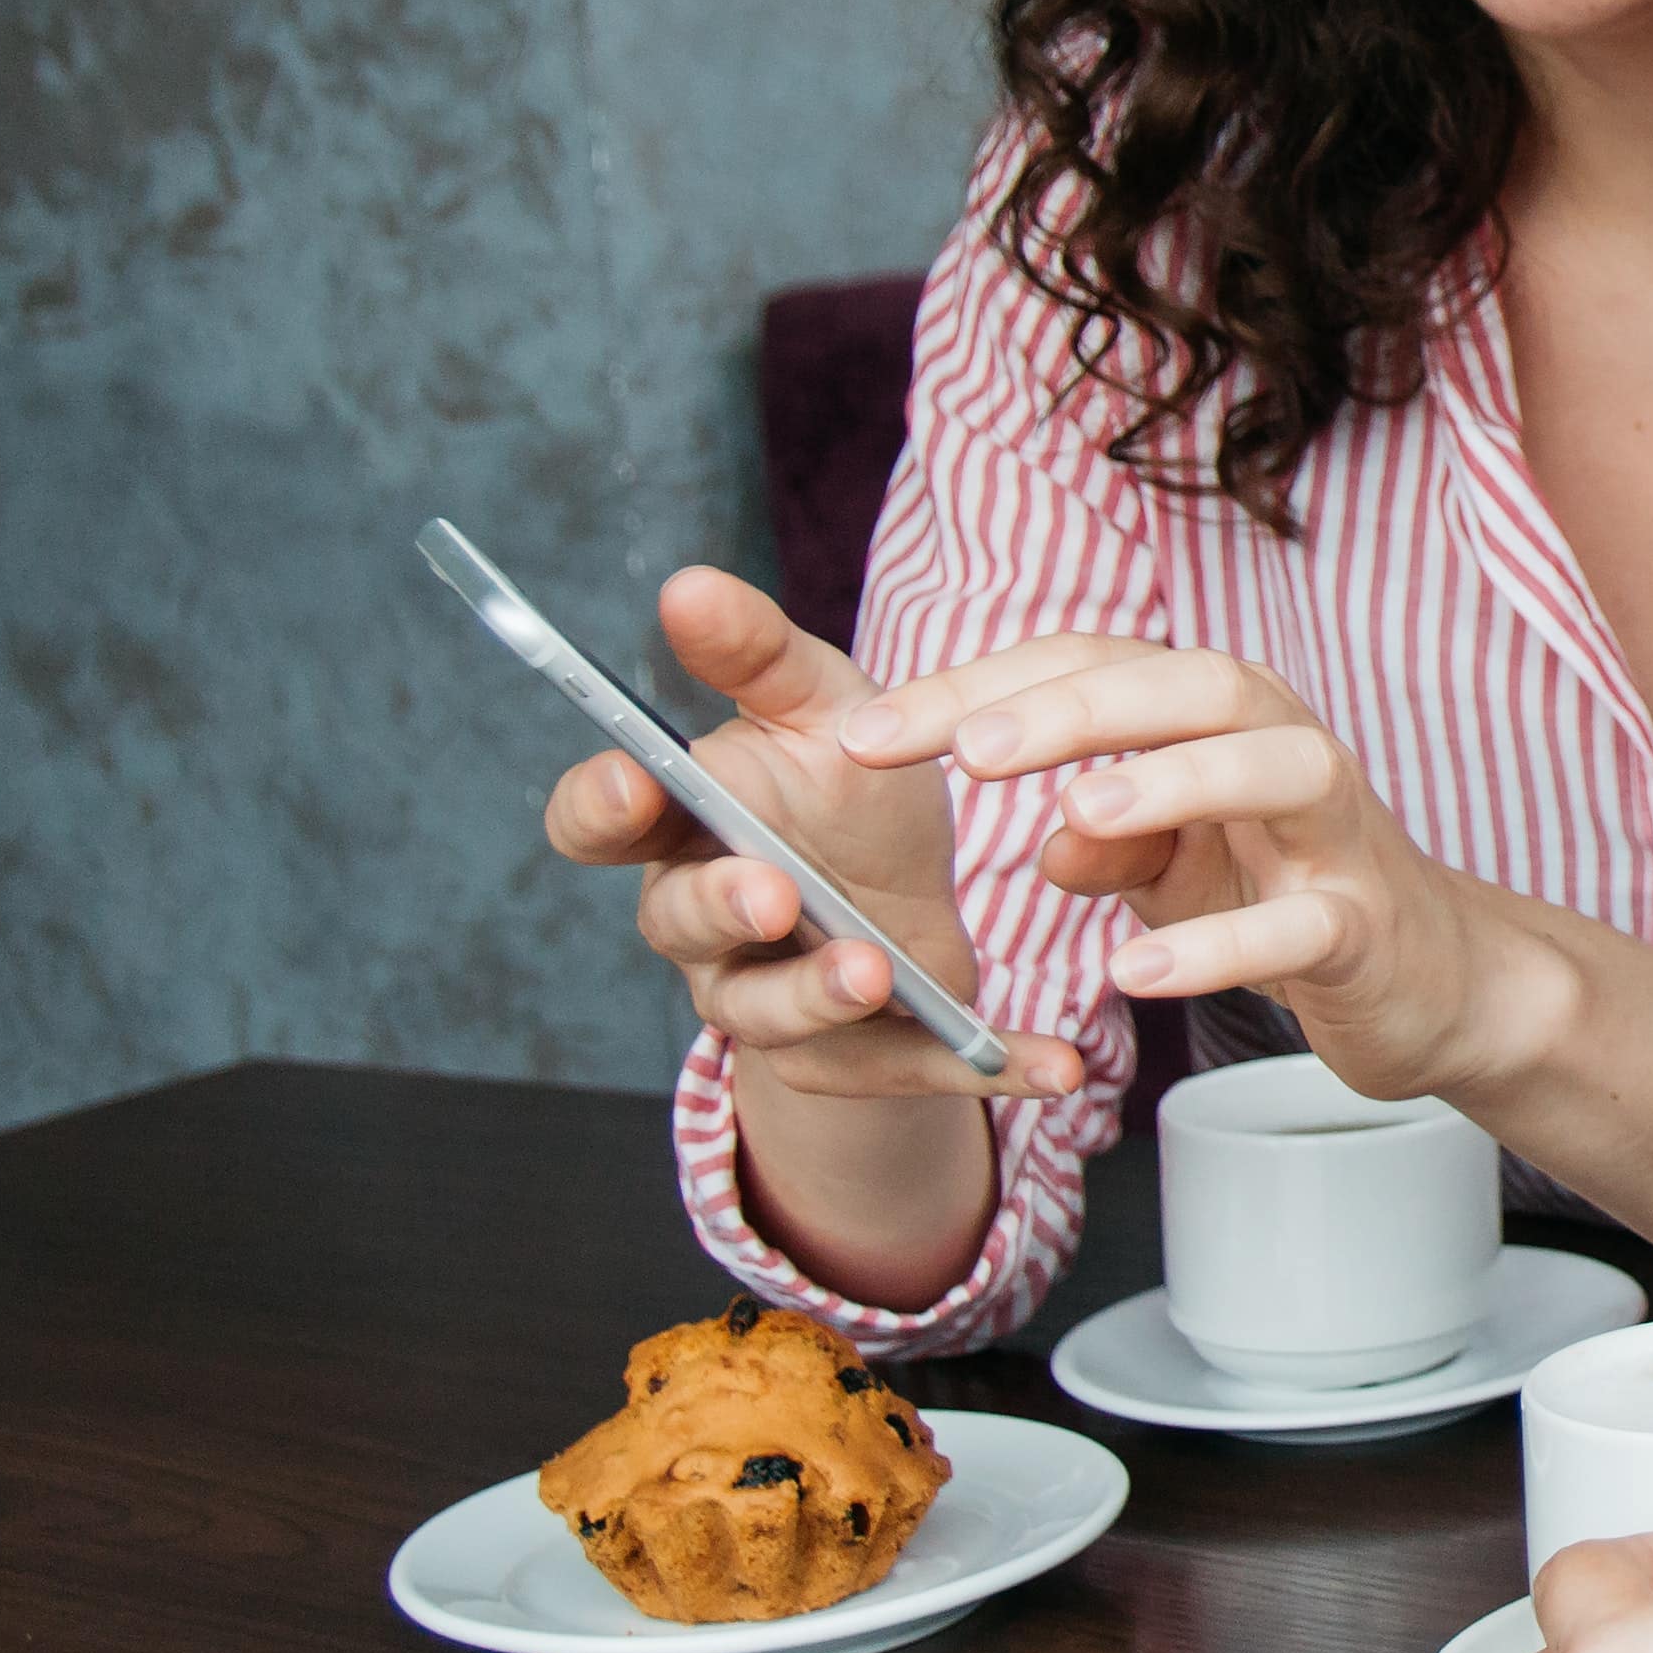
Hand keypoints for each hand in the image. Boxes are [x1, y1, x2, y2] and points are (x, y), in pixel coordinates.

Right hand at [539, 567, 1075, 1104]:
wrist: (913, 889)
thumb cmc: (844, 784)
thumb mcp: (821, 706)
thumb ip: (757, 654)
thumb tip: (687, 582)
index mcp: (681, 824)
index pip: (598, 821)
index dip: (602, 807)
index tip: (633, 783)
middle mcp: (701, 921)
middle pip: (681, 923)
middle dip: (722, 908)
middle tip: (773, 892)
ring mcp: (766, 997)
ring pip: (766, 1011)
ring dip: (816, 995)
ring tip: (874, 971)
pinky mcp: (848, 1058)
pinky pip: (902, 1070)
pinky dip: (976, 1066)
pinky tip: (1053, 1064)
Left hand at [837, 637, 1558, 1104]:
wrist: (1430, 980)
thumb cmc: (1284, 893)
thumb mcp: (1173, 865)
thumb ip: (1105, 841)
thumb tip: (1046, 839)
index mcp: (1219, 716)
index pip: (1090, 666)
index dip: (974, 692)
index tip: (862, 739)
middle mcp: (1287, 744)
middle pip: (1191, 683)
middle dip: (1077, 706)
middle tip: (967, 751)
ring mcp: (1339, 833)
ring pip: (1277, 768)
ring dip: (1176, 781)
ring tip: (1074, 814)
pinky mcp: (1368, 926)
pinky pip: (1301, 926)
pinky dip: (1218, 947)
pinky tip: (1134, 974)